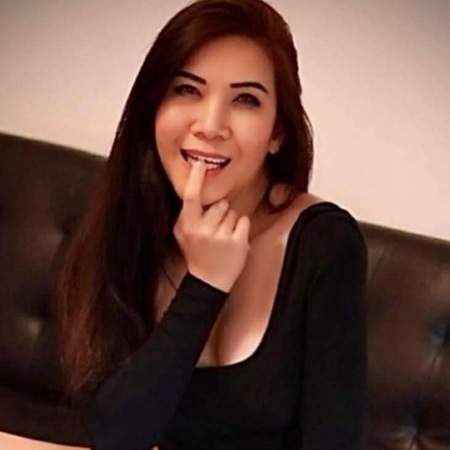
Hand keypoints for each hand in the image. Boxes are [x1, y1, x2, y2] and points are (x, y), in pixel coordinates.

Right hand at [173, 161, 249, 291]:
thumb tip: (194, 191)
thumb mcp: (182, 235)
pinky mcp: (238, 242)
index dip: (195, 180)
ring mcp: (222, 236)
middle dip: (219, 212)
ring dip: (230, 221)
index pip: (191, 198)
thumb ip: (186, 215)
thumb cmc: (196, 254)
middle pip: (219, 203)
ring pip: (232, 211)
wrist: (209, 281)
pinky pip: (243, 221)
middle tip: (214, 230)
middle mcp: (204, 229)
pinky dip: (241, 228)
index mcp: (188, 225)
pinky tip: (233, 241)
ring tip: (223, 238)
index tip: (200, 165)